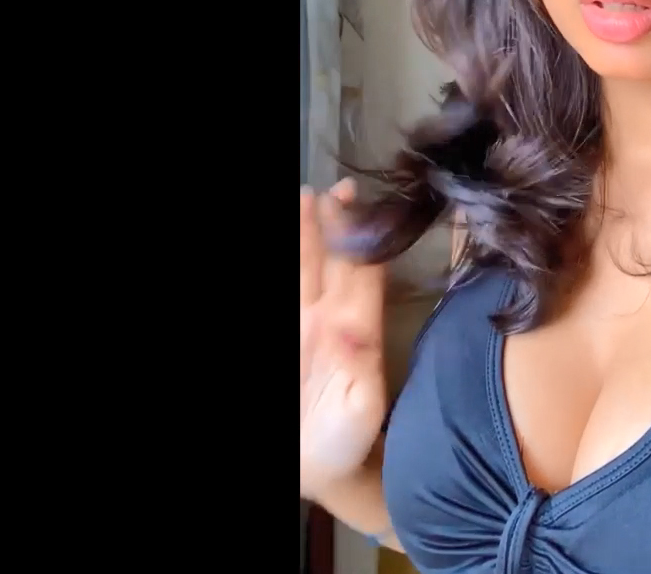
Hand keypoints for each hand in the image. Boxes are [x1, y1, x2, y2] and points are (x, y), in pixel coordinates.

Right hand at [299, 179, 388, 501]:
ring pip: (302, 266)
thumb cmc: (346, 437)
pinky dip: (294, 261)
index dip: (360, 235)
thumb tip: (349, 328)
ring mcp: (302, 321)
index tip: (355, 201)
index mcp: (354, 326)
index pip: (360, 270)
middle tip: (334, 187)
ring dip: (303, 233)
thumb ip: (357, 368)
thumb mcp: (358, 406)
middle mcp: (326, 314)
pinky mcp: (290, 328)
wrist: (318, 464)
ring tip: (303, 196)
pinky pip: (290, 287)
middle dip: (331, 220)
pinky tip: (296, 237)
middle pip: (329, 258)